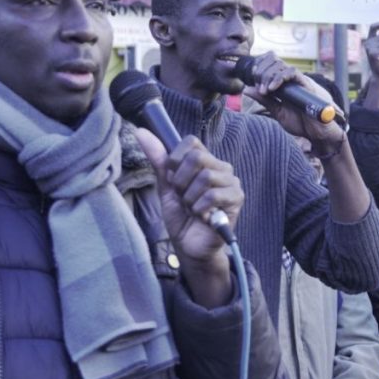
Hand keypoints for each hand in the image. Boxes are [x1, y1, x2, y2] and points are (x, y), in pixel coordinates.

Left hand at [136, 129, 242, 279]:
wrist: (189, 246)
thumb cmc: (180, 216)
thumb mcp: (166, 187)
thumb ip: (158, 160)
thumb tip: (141, 132)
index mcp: (206, 160)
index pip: (191, 142)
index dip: (175, 160)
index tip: (173, 180)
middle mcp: (221, 167)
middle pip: (197, 157)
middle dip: (181, 181)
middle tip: (183, 197)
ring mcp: (232, 182)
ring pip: (205, 177)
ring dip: (190, 198)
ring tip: (193, 209)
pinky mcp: (237, 199)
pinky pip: (213, 195)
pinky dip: (200, 209)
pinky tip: (202, 216)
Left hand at [243, 52, 345, 150]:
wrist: (316, 133)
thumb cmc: (300, 123)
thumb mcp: (277, 111)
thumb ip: (264, 100)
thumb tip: (247, 89)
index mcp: (282, 84)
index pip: (269, 63)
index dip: (258, 66)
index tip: (251, 78)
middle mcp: (290, 79)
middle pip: (273, 61)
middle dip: (261, 72)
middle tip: (260, 88)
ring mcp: (298, 81)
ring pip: (280, 65)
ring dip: (268, 75)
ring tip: (265, 90)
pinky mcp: (305, 84)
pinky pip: (292, 72)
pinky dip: (280, 78)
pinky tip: (272, 89)